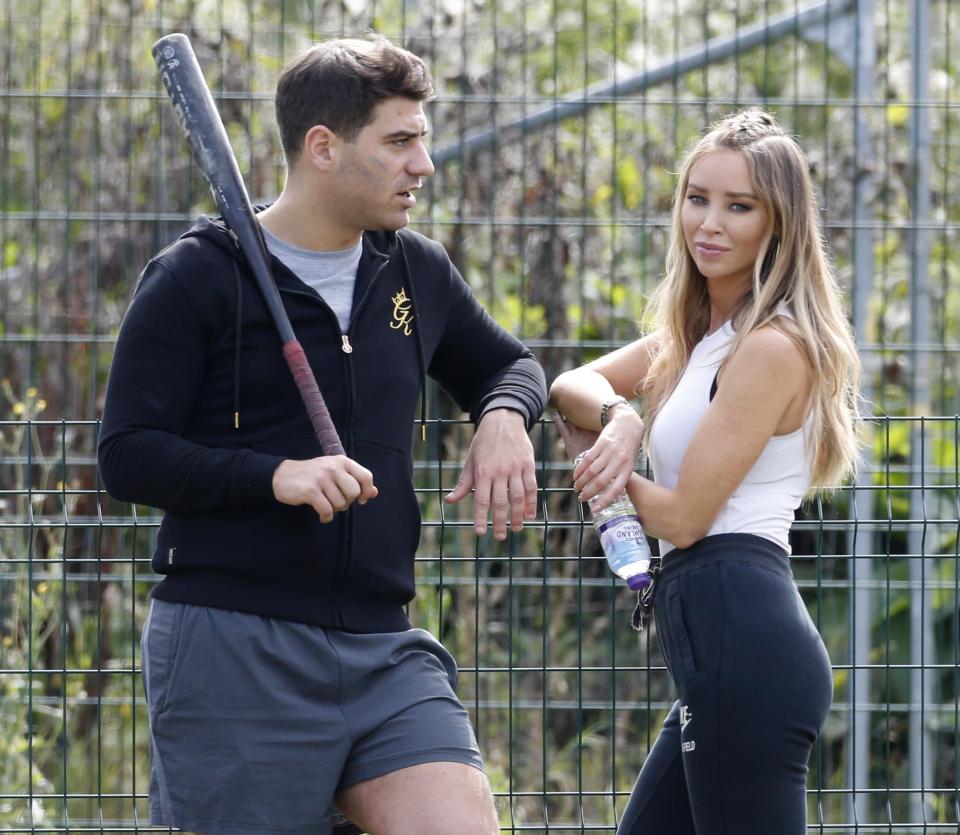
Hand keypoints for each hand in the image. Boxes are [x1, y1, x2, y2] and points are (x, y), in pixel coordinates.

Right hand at [272, 456, 377, 522]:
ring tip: (326, 505)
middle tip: (338, 502)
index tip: (361, 499)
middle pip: (354, 492)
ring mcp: (321, 478)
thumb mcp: (335, 473)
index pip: (366, 477)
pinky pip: (327, 510)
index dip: (366, 491)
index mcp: (342, 461)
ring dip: (335, 510)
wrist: (282, 475)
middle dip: (348, 503)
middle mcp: (333, 467)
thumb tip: (375, 492)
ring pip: (341, 504)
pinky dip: (326, 517)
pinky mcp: (310, 490)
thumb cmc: (313, 475)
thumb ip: (355, 481)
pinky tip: (323, 516)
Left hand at [444, 409, 537, 539]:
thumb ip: (464, 483)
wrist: (503, 419)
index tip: (480, 533)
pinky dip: (531, 502)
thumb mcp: (471, 461)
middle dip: (500, 522)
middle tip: (499, 537)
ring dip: (517, 515)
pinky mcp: (528, 464)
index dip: (481, 518)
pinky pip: (531, 486)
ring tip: (516, 529)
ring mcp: (515, 468)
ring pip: (517, 497)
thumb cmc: (483, 443)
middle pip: (500, 502)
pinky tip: (529, 515)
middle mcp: (499, 471)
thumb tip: (449, 501)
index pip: (481, 500)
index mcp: (483, 471)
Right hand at [558, 407, 643, 510]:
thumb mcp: (629, 463)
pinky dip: (579, 469)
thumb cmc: (628, 447)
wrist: (628, 424)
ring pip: (592, 471)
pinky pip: (587, 459)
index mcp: (628, 470)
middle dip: (588, 492)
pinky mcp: (601, 444)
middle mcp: (619, 462)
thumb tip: (610, 494)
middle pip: (600, 481)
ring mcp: (610, 452)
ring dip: (581, 481)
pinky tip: (575, 475)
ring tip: (576, 487)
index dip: (605, 501)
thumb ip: (620, 476)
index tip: (595, 509)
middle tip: (581, 498)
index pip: (616, 490)